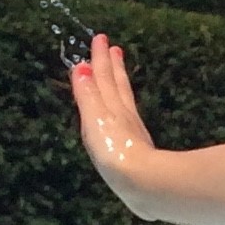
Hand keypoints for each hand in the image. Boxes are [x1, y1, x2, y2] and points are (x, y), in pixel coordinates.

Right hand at [70, 32, 157, 203]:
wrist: (144, 184)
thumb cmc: (115, 152)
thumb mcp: (95, 120)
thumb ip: (88, 95)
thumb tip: (80, 68)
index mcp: (111, 108)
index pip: (104, 78)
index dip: (100, 60)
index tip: (101, 39)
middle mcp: (124, 117)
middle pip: (117, 86)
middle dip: (112, 66)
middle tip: (112, 47)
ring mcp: (133, 133)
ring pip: (125, 100)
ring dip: (119, 82)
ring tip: (118, 69)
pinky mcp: (138, 151)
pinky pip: (128, 118)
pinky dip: (123, 106)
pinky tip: (124, 114)